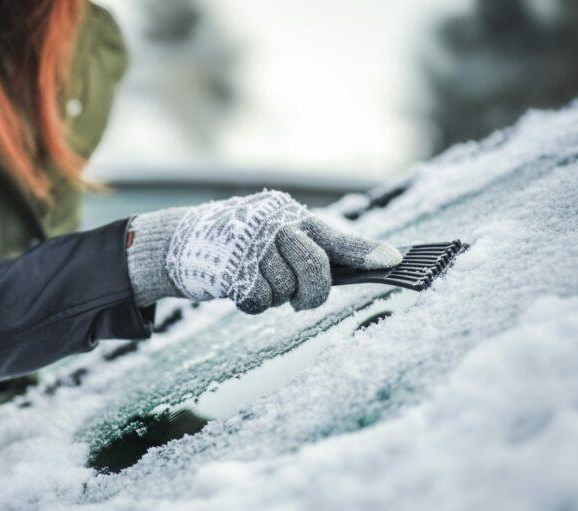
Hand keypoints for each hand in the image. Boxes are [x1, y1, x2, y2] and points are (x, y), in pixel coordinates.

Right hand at [126, 191, 401, 313]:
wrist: (183, 240)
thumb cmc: (242, 243)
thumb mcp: (277, 236)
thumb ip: (313, 250)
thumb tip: (362, 269)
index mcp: (292, 217)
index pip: (334, 236)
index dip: (365, 251)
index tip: (394, 261)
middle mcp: (275, 225)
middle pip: (315, 267)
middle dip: (313, 292)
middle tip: (302, 300)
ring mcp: (251, 244)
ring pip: (285, 290)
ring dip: (275, 296)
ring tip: (256, 280)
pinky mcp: (229, 267)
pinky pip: (259, 302)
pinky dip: (253, 304)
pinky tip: (239, 287)